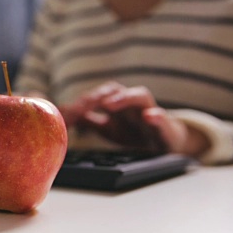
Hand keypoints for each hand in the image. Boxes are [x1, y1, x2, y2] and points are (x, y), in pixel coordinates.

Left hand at [59, 82, 209, 155]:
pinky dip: (156, 117)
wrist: (167, 142)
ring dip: (123, 98)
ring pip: (140, 96)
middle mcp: (131, 104)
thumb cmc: (135, 132)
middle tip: (83, 105)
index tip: (66, 113)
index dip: (81, 103)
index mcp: (116, 104)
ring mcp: (149, 112)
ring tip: (108, 104)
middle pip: (115, 90)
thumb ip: (88, 121)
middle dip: (98, 95)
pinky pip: (163, 118)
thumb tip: (65, 115)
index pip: (97, 96)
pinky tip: (149, 117)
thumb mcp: (108, 128)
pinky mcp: (166, 126)